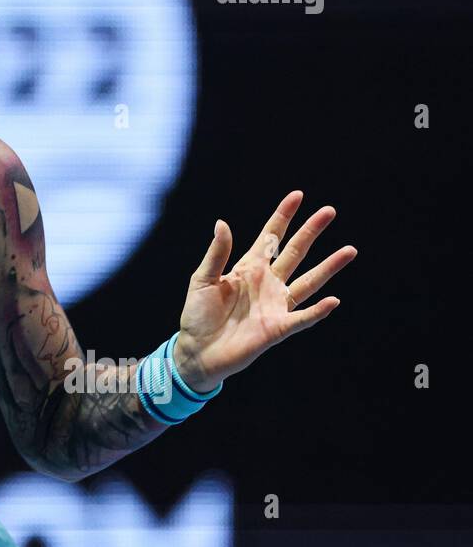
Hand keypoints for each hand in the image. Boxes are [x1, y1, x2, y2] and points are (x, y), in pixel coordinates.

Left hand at [173, 190, 357, 392]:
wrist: (197, 350)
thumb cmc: (197, 314)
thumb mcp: (202, 279)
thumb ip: (216, 254)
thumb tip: (222, 223)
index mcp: (248, 268)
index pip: (270, 237)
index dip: (283, 217)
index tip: (297, 196)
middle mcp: (267, 283)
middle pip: (295, 252)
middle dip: (311, 232)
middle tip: (329, 211)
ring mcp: (275, 305)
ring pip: (308, 281)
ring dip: (329, 267)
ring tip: (349, 250)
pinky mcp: (278, 328)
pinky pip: (303, 318)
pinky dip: (318, 311)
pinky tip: (333, 300)